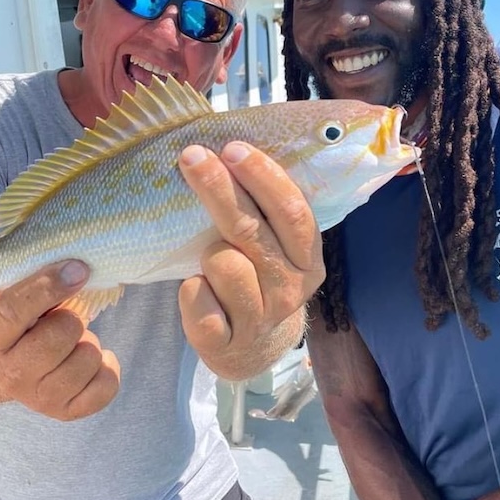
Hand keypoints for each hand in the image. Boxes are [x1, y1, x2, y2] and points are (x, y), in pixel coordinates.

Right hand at [0, 260, 120, 419]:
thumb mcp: (19, 300)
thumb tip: (77, 270)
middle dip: (72, 320)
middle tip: (66, 321)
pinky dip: (108, 368)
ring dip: (89, 343)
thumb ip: (37, 284)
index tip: (78, 269)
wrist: (19, 367)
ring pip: (87, 358)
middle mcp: (9, 375)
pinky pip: (106, 386)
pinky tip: (92, 361)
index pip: (13, 311)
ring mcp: (38, 399)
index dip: (48, 287)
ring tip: (74, 344)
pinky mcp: (66, 412)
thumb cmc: (27, 324)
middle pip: (58, 337)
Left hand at [177, 141, 323, 362]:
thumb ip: (266, 213)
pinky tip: (198, 290)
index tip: (232, 148)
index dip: (263, 177)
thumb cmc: (258, 281)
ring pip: (223, 263)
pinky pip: (197, 300)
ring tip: (209, 260)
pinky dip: (191, 290)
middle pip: (252, 230)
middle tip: (192, 156)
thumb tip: (230, 151)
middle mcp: (290, 288)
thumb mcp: (276, 249)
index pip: (292, 211)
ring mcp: (259, 318)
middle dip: (219, 188)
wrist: (253, 351)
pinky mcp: (225, 342)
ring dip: (207, 253)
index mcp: (308, 259)